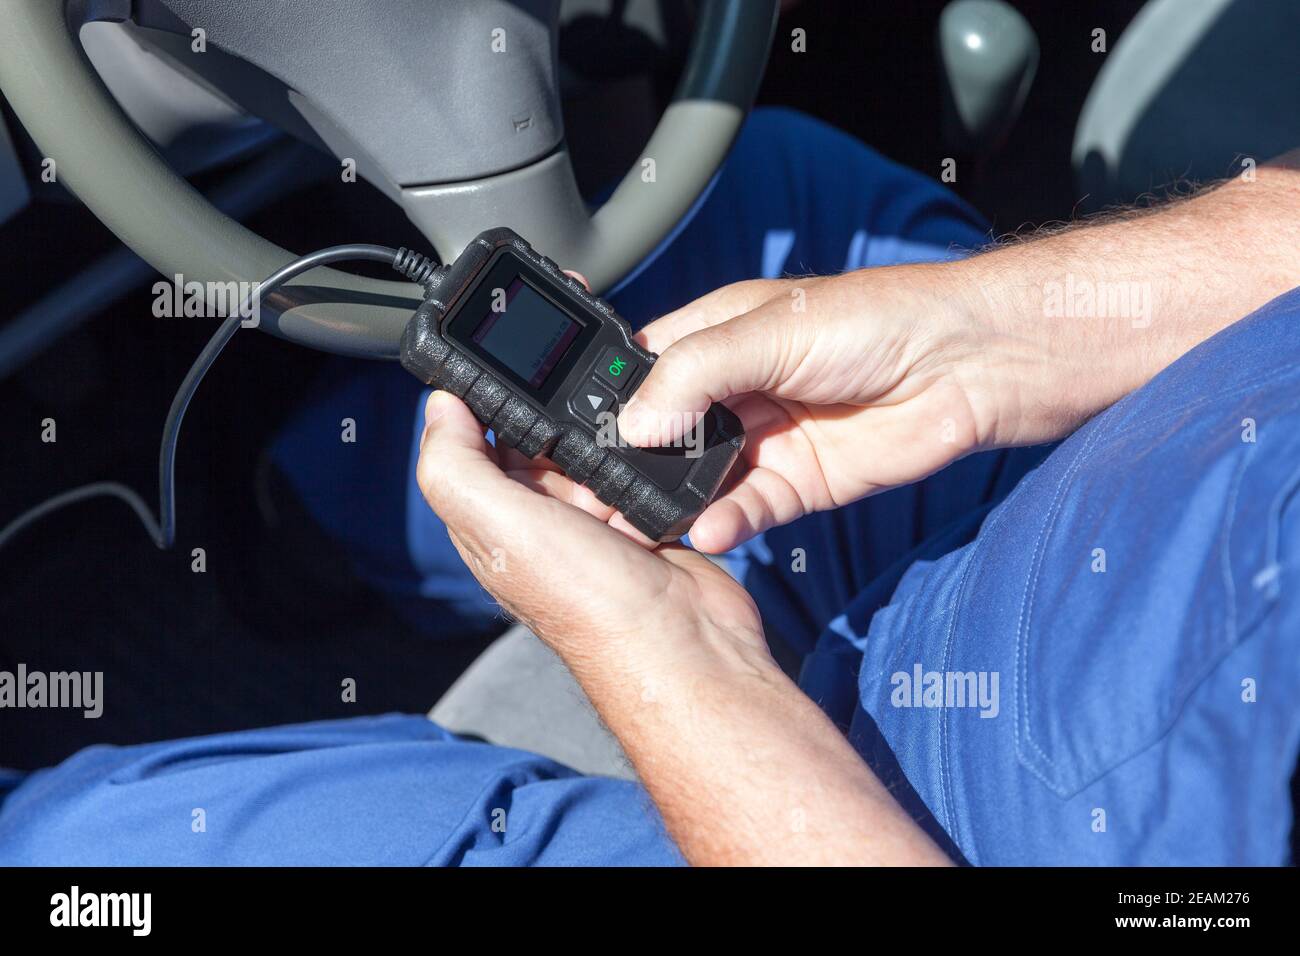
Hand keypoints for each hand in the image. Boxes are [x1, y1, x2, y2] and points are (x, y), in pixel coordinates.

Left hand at [414, 389, 766, 668]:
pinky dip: (649, 459)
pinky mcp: (642, 520)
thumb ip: (457, 466)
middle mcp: (539, 524)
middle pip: (540, 439)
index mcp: (493, 522)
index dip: (480, 404)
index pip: (471, 446)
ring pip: (594, 448)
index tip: (502, 365)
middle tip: (579, 401)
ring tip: (623, 439)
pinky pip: (642, 468)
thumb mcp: (501, 526)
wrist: (684, 645)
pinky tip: (654, 458)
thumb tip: (439, 406)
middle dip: (559, 418)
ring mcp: (594, 522)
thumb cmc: (591, 603)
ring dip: (609, 438)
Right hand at [617, 263, 1037, 552]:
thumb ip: (697, 372)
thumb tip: (636, 424)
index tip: (574, 440)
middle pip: (664, 435)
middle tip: (596, 499)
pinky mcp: (799, 484)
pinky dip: (727, 523)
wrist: (967, 365)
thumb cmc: (877, 320)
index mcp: (715, 338)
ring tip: (640, 526)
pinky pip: (750, 510)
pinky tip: (709, 531)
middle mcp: (733, 391)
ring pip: (701, 480)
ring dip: (673, 503)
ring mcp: (765, 440)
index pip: (642, 372)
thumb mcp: (771, 330)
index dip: (609, 403)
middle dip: (632, 466)